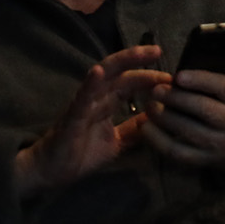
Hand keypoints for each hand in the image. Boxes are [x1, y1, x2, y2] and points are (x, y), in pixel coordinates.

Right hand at [13, 44, 169, 199]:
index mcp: (106, 102)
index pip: (130, 81)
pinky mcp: (71, 118)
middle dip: (138, 59)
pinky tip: (98, 72)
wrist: (51, 172)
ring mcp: (82, 105)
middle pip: (119, 71)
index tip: (173, 77)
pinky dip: (90, 84)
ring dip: (121, 62)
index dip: (150, 76)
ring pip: (102, 77)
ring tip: (140, 52)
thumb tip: (160, 118)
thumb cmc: (81, 154)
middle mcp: (96, 98)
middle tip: (159, 50)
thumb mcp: (117, 141)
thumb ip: (135, 129)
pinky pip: (80, 99)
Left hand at [142, 48, 224, 172]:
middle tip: (157, 88)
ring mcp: (222, 146)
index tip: (179, 75)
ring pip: (186, 131)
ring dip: (163, 117)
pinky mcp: (209, 161)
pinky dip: (159, 141)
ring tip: (149, 104)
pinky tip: (146, 128)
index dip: (200, 80)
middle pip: (202, 109)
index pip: (224, 88)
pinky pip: (179, 152)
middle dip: (176, 97)